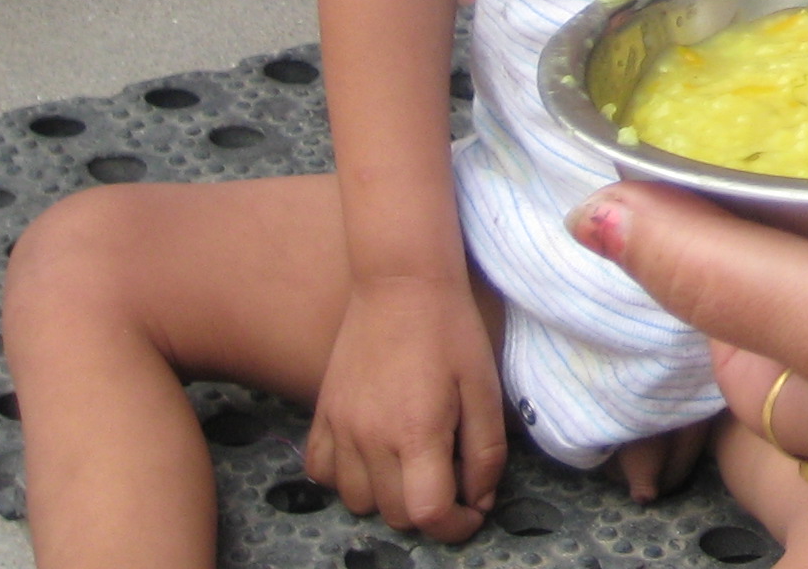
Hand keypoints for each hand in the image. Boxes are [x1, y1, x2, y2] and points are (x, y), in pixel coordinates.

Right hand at [302, 272, 506, 539]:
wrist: (402, 282)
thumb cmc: (452, 331)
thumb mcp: (486, 388)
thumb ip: (485, 451)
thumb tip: (480, 499)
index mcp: (416, 433)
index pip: (429, 514)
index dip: (457, 525)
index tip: (472, 510)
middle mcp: (370, 439)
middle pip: (394, 515)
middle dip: (428, 510)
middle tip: (449, 479)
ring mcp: (339, 428)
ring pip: (355, 501)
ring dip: (387, 496)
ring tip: (411, 465)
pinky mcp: (321, 413)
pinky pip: (321, 471)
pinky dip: (345, 476)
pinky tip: (371, 454)